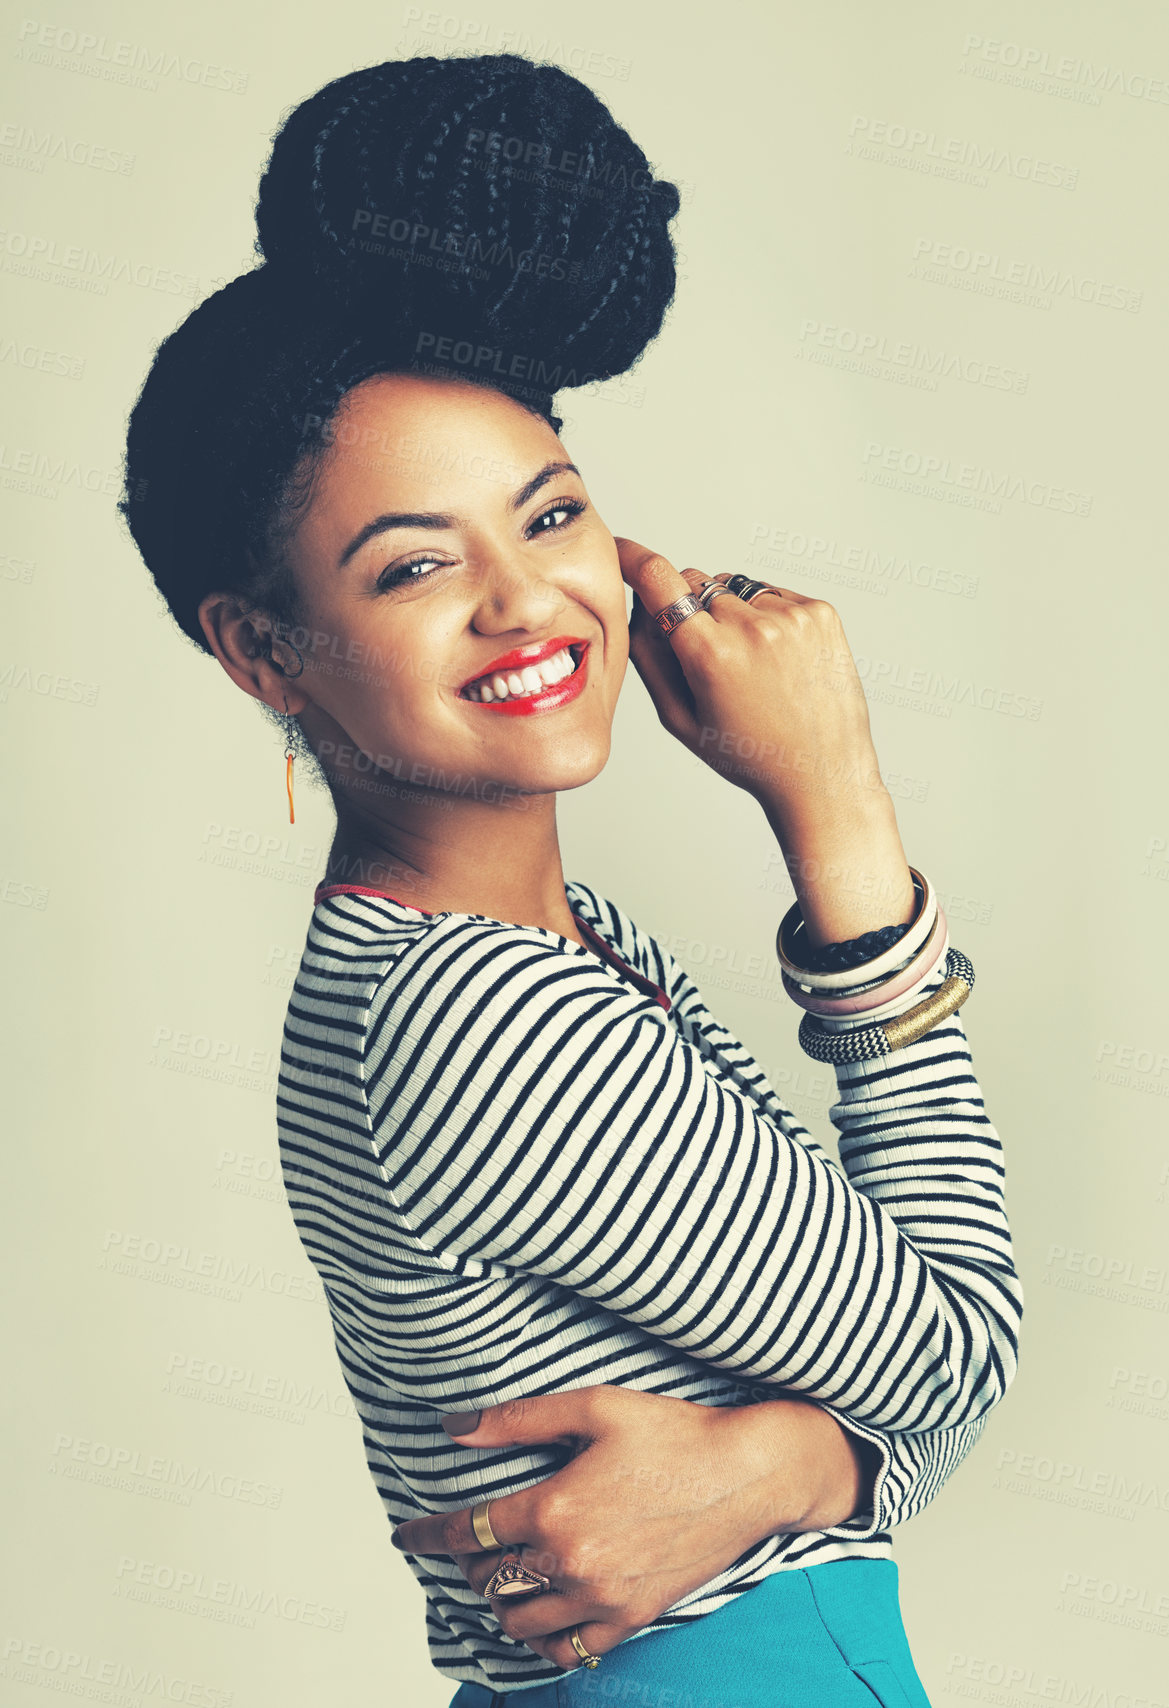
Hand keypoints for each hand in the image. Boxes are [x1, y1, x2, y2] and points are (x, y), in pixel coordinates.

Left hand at [389, 1384, 876, 1671]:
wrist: (745, 1475)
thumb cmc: (673, 1433)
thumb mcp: (593, 1407)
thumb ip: (518, 1418)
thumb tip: (456, 1426)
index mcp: (555, 1507)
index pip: (468, 1531)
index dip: (429, 1534)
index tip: (406, 1534)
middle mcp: (572, 1561)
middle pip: (489, 1579)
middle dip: (469, 1562)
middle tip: (470, 1543)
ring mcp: (602, 1597)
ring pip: (520, 1621)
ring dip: (500, 1601)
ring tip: (502, 1576)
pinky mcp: (632, 1617)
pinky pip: (569, 1650)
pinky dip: (542, 1639)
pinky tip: (540, 1615)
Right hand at [615, 538, 915, 944]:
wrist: (823, 772)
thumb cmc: (748, 754)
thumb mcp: (680, 719)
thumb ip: (649, 658)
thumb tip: (636, 606)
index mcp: (709, 655)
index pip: (659, 580)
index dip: (633, 559)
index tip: (621, 549)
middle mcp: (751, 627)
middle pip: (696, 586)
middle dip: (691, 611)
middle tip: (710, 661)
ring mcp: (791, 616)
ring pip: (734, 590)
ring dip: (731, 615)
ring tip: (752, 667)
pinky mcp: (818, 612)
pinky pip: (772, 595)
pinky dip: (766, 617)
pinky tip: (777, 660)